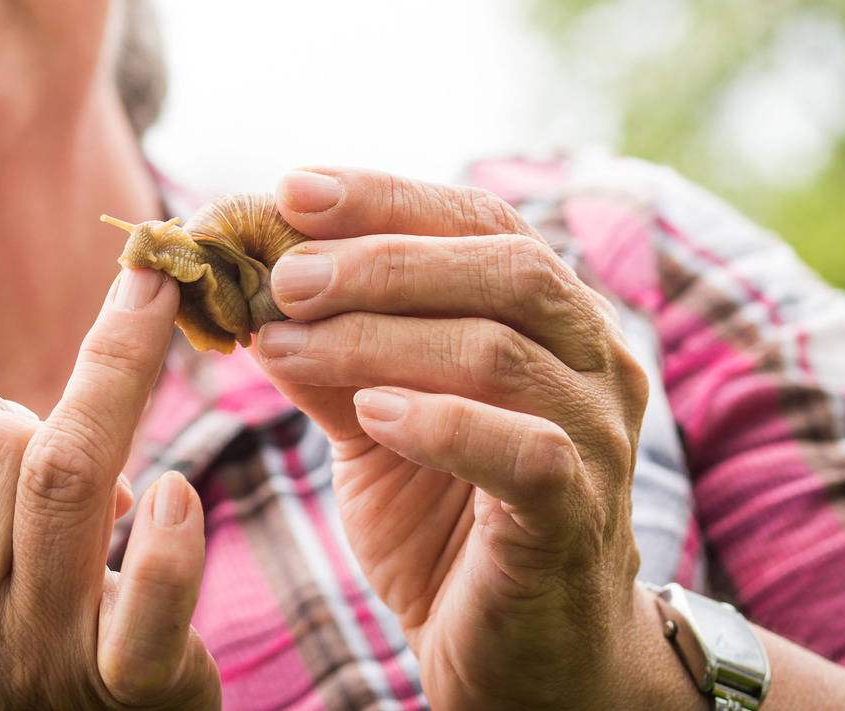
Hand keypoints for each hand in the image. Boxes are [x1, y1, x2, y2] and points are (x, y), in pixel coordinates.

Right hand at [0, 270, 220, 709]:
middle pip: (1, 447)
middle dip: (36, 419)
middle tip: (52, 467)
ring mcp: (40, 667)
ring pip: (68, 480)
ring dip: (111, 403)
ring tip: (128, 401)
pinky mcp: (134, 690)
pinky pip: (150, 598)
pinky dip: (169, 540)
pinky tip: (174, 497)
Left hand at [248, 166, 654, 710]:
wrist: (517, 654)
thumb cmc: (445, 521)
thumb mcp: (372, 420)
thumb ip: (328, 350)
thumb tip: (245, 281)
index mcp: (552, 314)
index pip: (480, 220)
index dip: (386, 196)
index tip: (290, 189)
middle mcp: (594, 358)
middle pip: (505, 266)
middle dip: (381, 259)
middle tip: (282, 276)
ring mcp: (599, 436)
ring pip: (499, 353)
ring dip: (377, 339)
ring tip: (284, 344)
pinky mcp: (581, 516)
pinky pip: (527, 451)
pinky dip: (442, 422)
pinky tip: (372, 413)